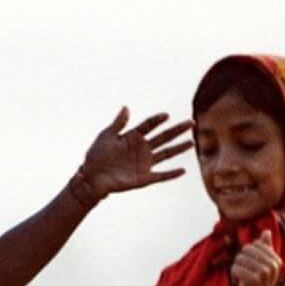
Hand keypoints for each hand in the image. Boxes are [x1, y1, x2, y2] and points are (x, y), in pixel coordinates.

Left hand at [72, 108, 192, 201]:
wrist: (92, 178)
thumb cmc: (96, 156)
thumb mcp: (106, 136)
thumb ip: (118, 123)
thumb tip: (126, 107)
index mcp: (133, 137)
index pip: (149, 125)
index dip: (157, 120)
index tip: (166, 115)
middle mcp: (142, 149)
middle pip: (163, 137)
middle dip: (177, 130)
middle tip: (191, 123)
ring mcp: (144, 163)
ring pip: (166, 153)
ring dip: (179, 148)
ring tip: (192, 142)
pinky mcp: (144, 178)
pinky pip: (161, 176)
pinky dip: (172, 174)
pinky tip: (183, 170)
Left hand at [231, 230, 281, 285]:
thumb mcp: (264, 266)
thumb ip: (266, 248)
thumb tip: (266, 231)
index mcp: (276, 259)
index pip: (255, 244)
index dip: (248, 254)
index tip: (252, 267)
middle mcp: (272, 264)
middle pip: (246, 250)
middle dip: (241, 260)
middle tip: (245, 273)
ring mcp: (264, 272)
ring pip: (240, 258)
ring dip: (237, 268)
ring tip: (242, 278)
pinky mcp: (254, 280)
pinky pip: (236, 268)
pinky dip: (234, 274)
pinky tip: (239, 283)